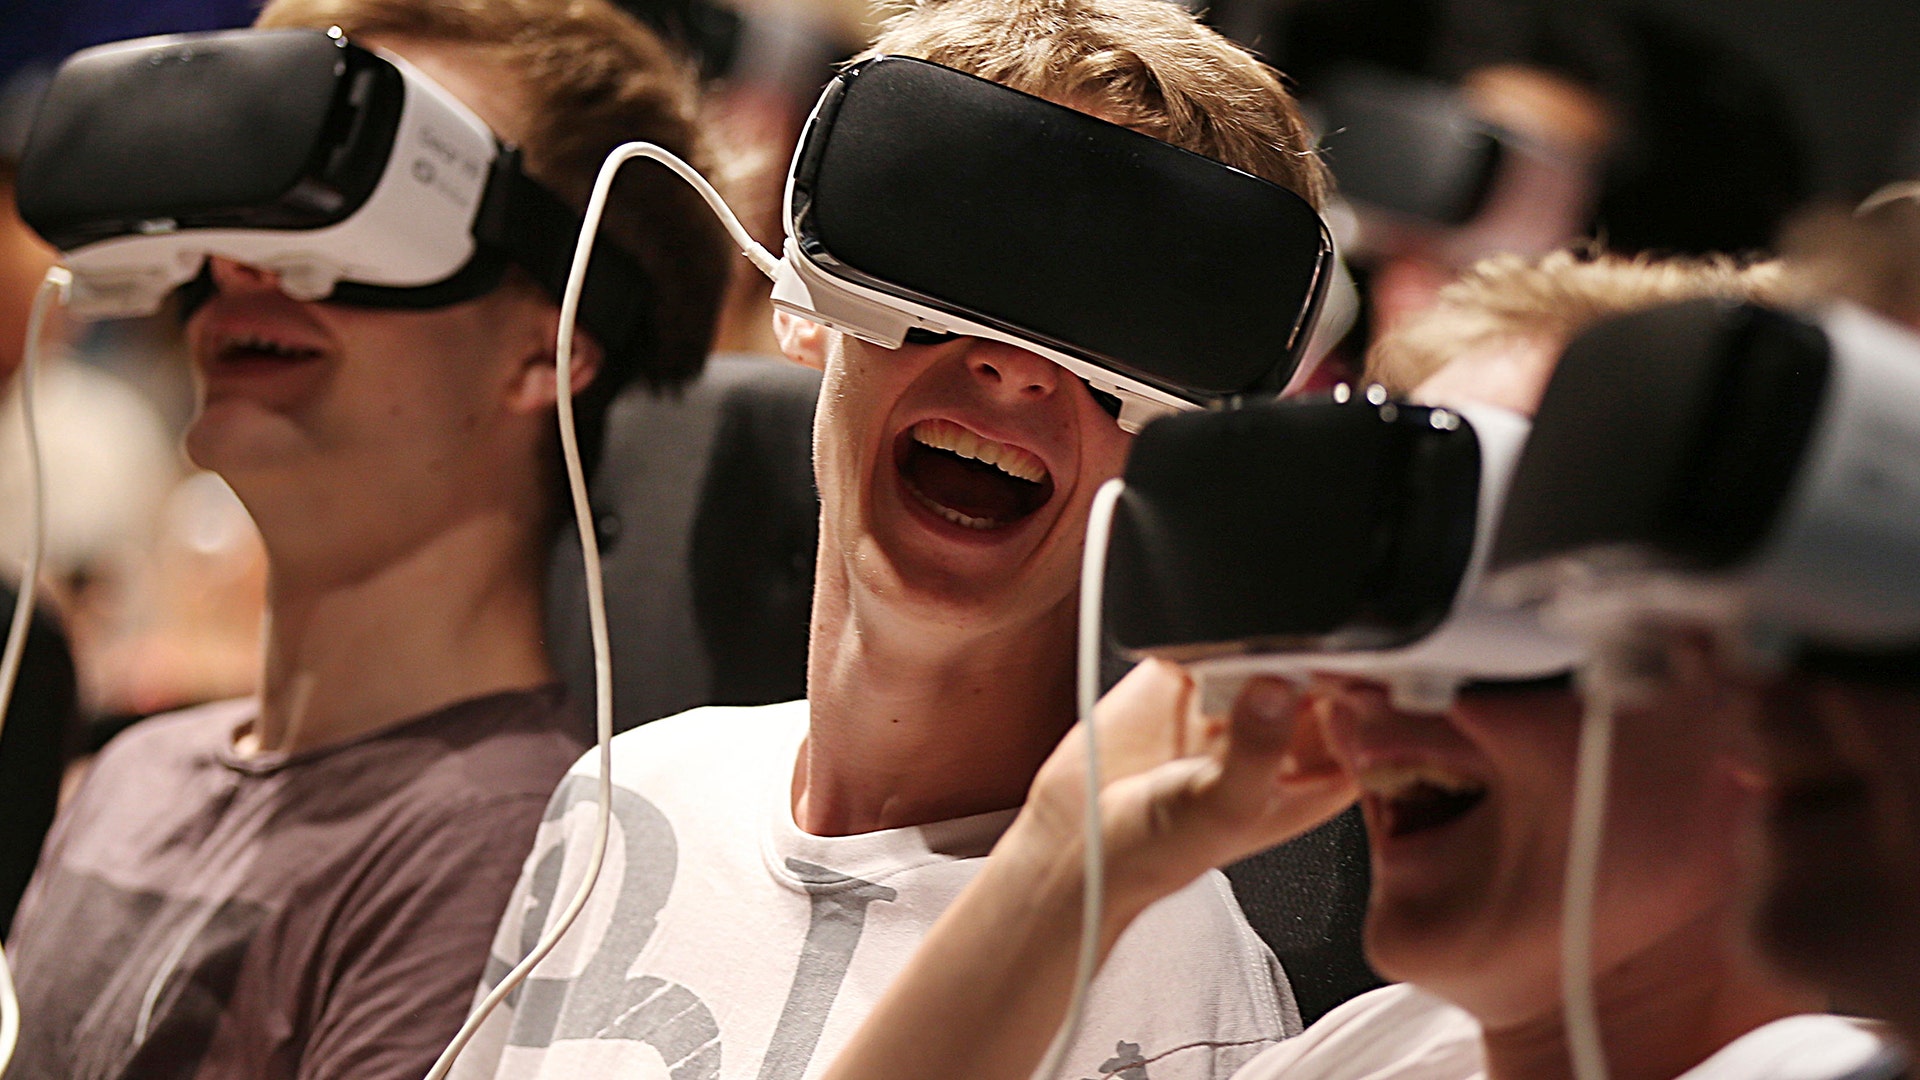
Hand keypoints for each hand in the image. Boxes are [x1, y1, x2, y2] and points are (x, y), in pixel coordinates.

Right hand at [1014, 659, 1357, 917]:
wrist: (1079, 838)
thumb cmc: (1158, 852)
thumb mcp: (1219, 813)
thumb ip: (1255, 752)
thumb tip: (1278, 688)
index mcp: (1320, 769)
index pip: (1367, 712)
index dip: (1360, 688)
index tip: (1333, 677)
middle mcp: (1287, 726)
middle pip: (1322, 663)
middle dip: (1307, 647)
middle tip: (1274, 655)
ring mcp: (1237, 692)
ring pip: (1270, 636)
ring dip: (1254, 630)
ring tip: (1226, 658)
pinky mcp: (1187, 668)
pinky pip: (1207, 627)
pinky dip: (1200, 623)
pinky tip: (1187, 655)